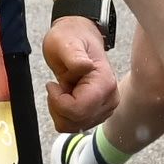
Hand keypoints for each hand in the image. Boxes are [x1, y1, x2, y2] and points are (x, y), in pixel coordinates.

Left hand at [39, 16, 121, 132]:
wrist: (78, 37)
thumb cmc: (70, 38)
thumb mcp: (65, 42)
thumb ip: (74, 56)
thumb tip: (85, 66)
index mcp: (104, 83)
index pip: (79, 110)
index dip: (59, 101)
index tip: (53, 85)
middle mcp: (110, 98)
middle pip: (77, 121)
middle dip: (58, 106)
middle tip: (56, 85)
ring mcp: (105, 107)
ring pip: (74, 126)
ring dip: (60, 110)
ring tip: (62, 89)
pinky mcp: (98, 112)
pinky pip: (75, 125)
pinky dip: (64, 114)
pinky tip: (65, 96)